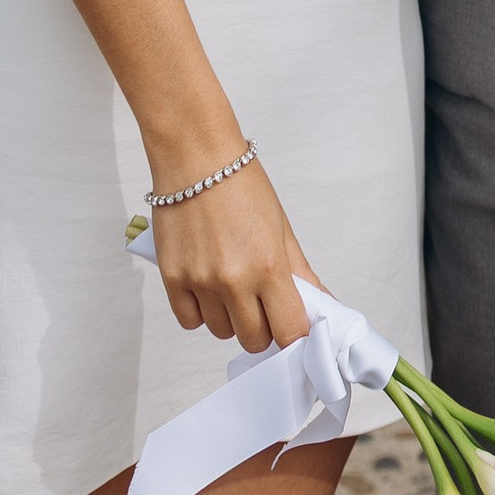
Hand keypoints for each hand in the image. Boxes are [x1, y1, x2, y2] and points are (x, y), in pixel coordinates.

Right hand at [149, 153, 317, 355]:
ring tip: (230, 283)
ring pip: (222, 332)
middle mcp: (235, 280)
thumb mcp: (281, 226)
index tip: (293, 326)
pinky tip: (206, 287)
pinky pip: (190, 321)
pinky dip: (200, 312)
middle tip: (261, 301)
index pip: (290, 331)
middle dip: (263, 326)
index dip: (295, 335)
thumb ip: (301, 271)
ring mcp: (201, 282)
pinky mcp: (172, 278)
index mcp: (269, 266)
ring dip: (230, 317)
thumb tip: (321, 302)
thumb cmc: (242, 184)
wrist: (195, 154)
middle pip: (254, 340)